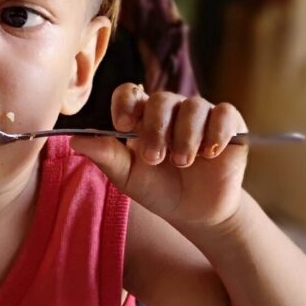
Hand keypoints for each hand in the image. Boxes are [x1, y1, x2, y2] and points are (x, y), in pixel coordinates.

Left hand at [70, 84, 248, 227]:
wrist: (196, 213)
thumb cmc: (159, 190)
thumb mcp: (129, 177)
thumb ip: (106, 157)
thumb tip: (74, 141)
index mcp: (143, 117)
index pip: (130, 93)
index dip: (126, 103)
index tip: (124, 126)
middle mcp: (172, 110)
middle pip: (162, 99)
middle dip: (157, 129)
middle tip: (155, 158)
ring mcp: (202, 115)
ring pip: (194, 106)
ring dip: (186, 136)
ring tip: (183, 162)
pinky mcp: (230, 124)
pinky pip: (225, 113)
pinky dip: (217, 132)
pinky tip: (210, 152)